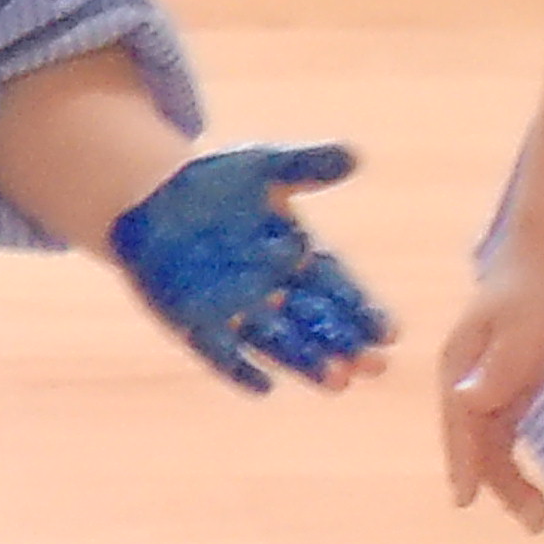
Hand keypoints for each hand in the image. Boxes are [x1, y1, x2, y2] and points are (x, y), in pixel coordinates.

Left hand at [107, 142, 393, 394]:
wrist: (153, 196)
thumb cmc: (218, 182)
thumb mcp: (264, 167)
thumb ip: (307, 165)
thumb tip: (354, 156)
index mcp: (298, 257)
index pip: (338, 288)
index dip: (363, 310)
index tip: (390, 332)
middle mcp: (273, 291)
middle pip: (317, 324)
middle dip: (346, 345)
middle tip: (376, 367)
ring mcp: (235, 310)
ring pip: (279, 343)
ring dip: (307, 363)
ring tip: (338, 383)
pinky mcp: (194, 322)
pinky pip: (221, 352)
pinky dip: (240, 370)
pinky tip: (264, 387)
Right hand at [435, 243, 543, 524]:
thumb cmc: (541, 289)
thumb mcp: (523, 331)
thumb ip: (498, 369)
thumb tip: (467, 402)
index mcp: (460, 367)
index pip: (461, 424)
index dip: (465, 463)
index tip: (466, 501)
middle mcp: (468, 379)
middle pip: (477, 440)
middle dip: (498, 482)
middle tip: (533, 521)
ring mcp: (491, 379)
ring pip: (492, 438)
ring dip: (508, 475)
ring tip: (537, 514)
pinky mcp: (515, 377)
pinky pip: (507, 427)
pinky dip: (514, 454)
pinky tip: (528, 474)